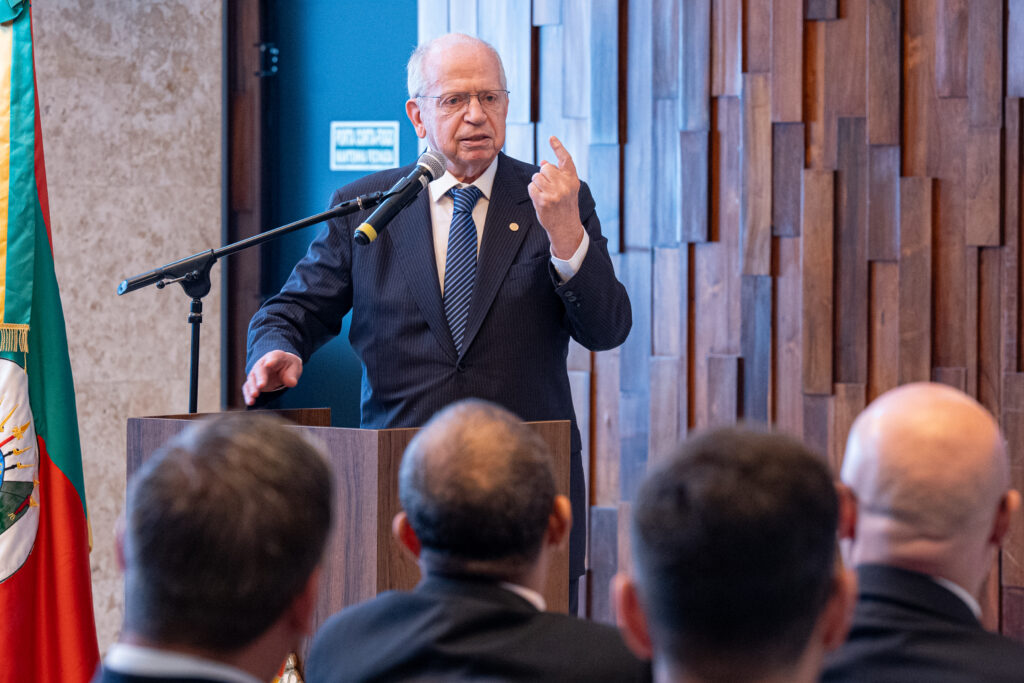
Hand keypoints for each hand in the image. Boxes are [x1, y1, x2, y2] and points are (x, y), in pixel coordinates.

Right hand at [242, 350, 302, 405]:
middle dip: (260, 378)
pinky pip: (248, 388)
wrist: (282, 368)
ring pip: (252, 379)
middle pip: (260, 370)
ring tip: (254, 396)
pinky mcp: (253, 382)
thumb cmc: (289, 366)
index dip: (271, 361)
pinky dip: (248, 395)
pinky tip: (250, 402)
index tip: (269, 364)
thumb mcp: (294, 368)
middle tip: (261, 386)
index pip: (273, 357)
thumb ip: (292, 375)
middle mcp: (263, 363)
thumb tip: (291, 383)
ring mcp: (256, 373)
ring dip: (252, 388)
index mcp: (276, 356)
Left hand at [528, 136, 584, 258]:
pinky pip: (531, 187)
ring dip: (537, 184)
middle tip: (550, 188)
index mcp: (572, 180)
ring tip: (546, 194)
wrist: (566, 226)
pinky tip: (540, 200)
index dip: (558, 147)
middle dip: (544, 176)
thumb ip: (558, 175)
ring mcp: (554, 193)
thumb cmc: (565, 205)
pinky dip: (533, 192)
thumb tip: (543, 162)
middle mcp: (565, 185)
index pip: (566, 159)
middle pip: (545, 168)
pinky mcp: (543, 201)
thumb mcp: (567, 188)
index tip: (551, 138)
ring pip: (536, 177)